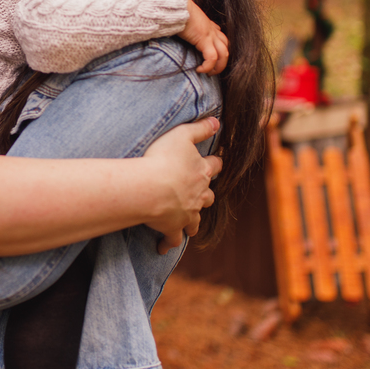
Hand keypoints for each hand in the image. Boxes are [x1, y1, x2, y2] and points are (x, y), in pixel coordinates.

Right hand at [138, 117, 221, 253]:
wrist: (150, 188)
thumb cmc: (163, 158)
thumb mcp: (182, 134)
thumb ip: (200, 128)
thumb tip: (218, 121)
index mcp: (201, 171)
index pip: (214, 166)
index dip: (215, 163)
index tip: (216, 162)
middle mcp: (199, 194)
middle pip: (209, 196)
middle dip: (206, 195)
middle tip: (200, 194)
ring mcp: (187, 213)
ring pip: (195, 220)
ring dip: (192, 221)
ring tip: (187, 223)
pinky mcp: (173, 227)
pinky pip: (173, 239)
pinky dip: (169, 243)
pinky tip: (163, 247)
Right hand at [181, 0, 229, 73]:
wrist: (176, 7)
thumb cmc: (177, 11)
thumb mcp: (184, 19)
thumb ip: (185, 25)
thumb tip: (177, 30)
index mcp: (208, 25)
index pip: (220, 37)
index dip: (218, 49)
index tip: (210, 58)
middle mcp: (212, 30)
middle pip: (226, 48)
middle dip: (222, 62)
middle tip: (212, 71)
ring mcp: (210, 34)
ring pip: (224, 54)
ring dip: (218, 67)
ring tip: (209, 73)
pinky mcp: (204, 39)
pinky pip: (212, 57)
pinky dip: (208, 66)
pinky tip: (199, 70)